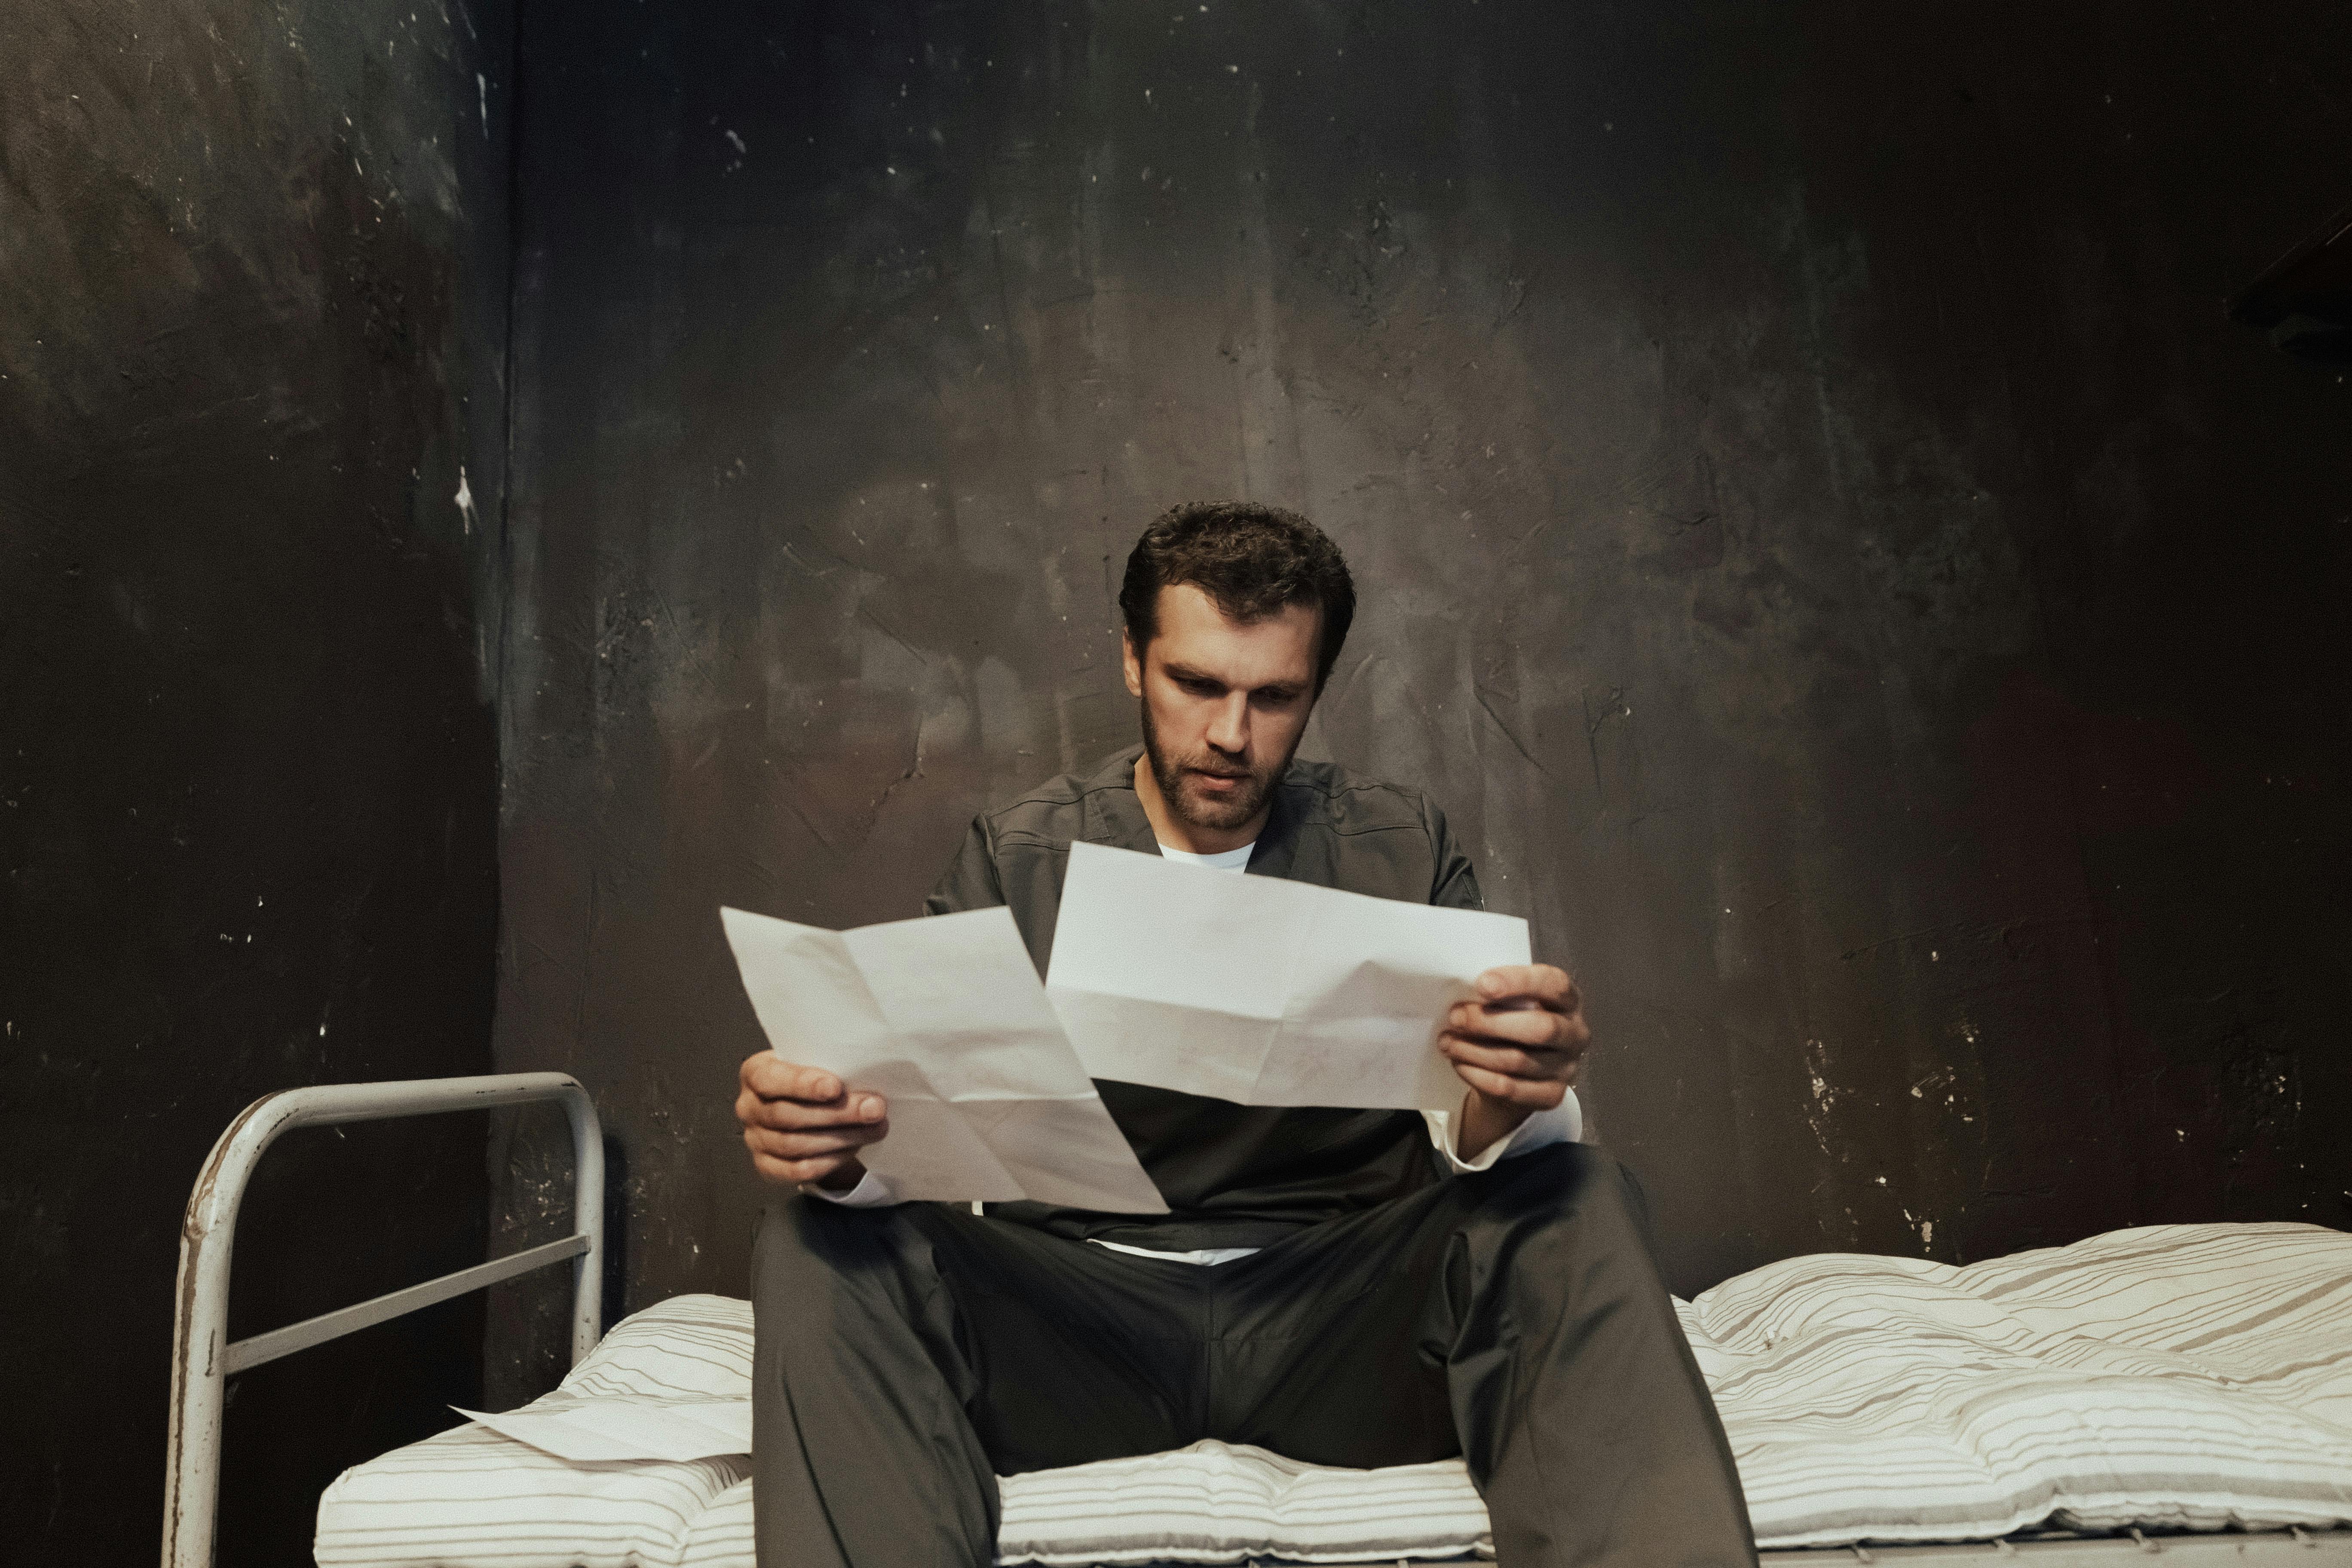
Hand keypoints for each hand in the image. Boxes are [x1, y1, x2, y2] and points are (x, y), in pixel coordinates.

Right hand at [736, 1052, 889, 1188]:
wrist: (810, 1107)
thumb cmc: (814, 1080)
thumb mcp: (818, 1063)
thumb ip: (833, 1067)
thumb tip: (868, 1080)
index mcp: (755, 1073)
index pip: (770, 1079)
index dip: (802, 1084)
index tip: (836, 1087)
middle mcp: (749, 1107)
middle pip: (786, 1115)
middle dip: (836, 1113)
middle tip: (873, 1109)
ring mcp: (755, 1139)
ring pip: (794, 1144)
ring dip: (840, 1138)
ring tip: (875, 1128)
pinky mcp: (767, 1166)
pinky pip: (797, 1170)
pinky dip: (830, 1160)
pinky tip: (854, 1148)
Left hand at [1438, 964, 1590, 1159]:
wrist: (1520, 1072)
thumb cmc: (1513, 1023)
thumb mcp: (1513, 1001)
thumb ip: (1500, 994)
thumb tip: (1465, 994)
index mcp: (1568, 1000)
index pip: (1554, 984)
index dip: (1519, 982)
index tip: (1482, 984)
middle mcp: (1575, 1034)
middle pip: (1539, 1028)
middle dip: (1490, 1022)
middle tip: (1456, 1016)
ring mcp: (1566, 1068)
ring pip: (1518, 1060)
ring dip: (1475, 1050)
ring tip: (1448, 1041)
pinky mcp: (1551, 1096)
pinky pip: (1509, 1088)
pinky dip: (1478, 1076)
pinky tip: (1459, 1064)